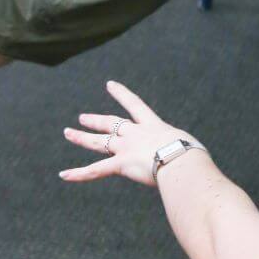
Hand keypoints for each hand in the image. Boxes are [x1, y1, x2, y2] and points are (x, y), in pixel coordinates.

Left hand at [59, 80, 196, 188]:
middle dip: (95, 120)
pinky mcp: (121, 164)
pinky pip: (96, 170)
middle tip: (82, 117)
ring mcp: (126, 148)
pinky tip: (64, 174)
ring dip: (81, 138)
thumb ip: (184, 151)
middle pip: (110, 123)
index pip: (134, 105)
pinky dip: (79, 173)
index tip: (110, 84)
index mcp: (152, 125)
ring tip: (67, 132)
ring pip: (99, 142)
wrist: (181, 159)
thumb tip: (194, 162)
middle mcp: (135, 133)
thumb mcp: (187, 147)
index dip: (121, 94)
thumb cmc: (191, 154)